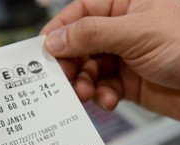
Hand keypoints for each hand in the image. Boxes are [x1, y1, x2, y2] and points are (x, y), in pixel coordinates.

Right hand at [41, 0, 179, 119]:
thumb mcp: (136, 33)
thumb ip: (91, 34)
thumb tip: (55, 40)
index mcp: (123, 6)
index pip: (79, 13)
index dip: (59, 32)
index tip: (43, 51)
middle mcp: (119, 31)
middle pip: (79, 46)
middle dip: (71, 64)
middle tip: (64, 80)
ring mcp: (122, 58)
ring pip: (88, 70)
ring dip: (84, 84)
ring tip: (86, 93)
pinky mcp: (126, 82)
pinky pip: (102, 88)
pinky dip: (101, 97)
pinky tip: (108, 100)